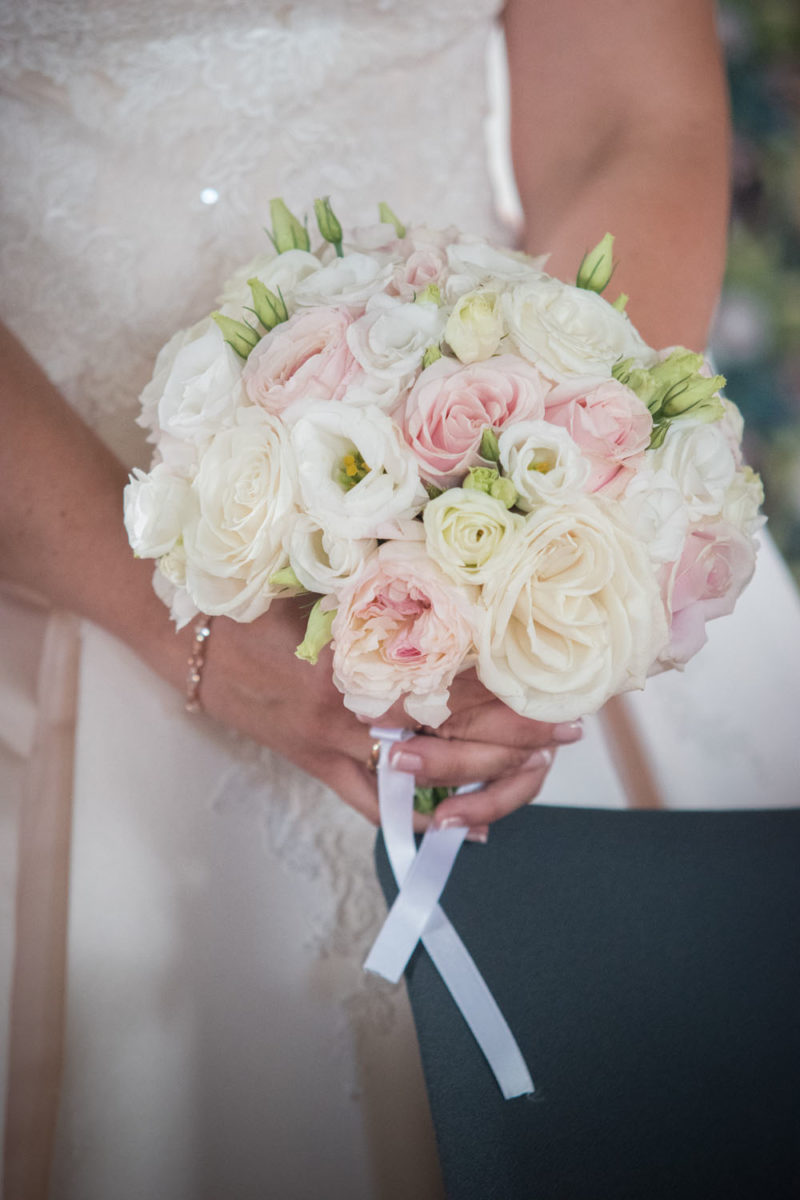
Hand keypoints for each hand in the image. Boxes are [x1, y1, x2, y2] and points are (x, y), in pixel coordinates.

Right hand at [196, 599, 580, 830]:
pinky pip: (370, 802)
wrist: (189, 635)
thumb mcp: (331, 587)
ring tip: (530, 771)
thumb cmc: (261, 597)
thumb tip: (462, 605)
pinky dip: (413, 820)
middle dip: (517, 736)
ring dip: (482, 776)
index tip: (557, 694)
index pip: (457, 681)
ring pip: (423, 771)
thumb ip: (392, 603)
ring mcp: (332, 740)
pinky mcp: (312, 763)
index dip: (512, 693)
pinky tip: (456, 833)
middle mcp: (355, 703)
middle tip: (565, 733)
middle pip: (453, 731)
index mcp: (366, 650)